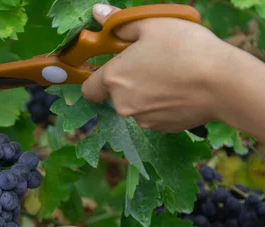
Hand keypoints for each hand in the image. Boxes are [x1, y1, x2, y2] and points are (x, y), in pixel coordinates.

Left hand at [81, 4, 233, 131]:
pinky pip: (156, 114)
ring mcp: (143, 119)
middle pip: (116, 95)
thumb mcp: (153, 24)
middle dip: (128, 82)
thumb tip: (98, 13)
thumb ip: (120, 23)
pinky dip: (163, 104)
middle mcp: (122, 104)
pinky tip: (181, 90)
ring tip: (171, 75)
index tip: (111, 69)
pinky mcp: (162, 128)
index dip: (96, 78)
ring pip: (136, 106)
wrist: (223, 83)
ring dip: (146, 93)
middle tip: (151, 63)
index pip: (89, 89)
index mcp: (114, 79)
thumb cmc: (185, 49)